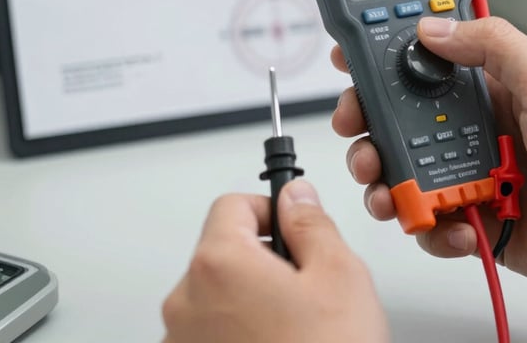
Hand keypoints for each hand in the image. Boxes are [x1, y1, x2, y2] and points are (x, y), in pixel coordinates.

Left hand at [162, 180, 388, 342]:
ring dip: (250, 301)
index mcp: (218, 265)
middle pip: (222, 252)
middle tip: (304, 288)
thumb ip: (311, 223)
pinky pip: (211, 336)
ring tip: (294, 330)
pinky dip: (238, 336)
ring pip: (218, 298)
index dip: (268, 210)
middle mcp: (186, 304)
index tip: (291, 229)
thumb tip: (295, 197)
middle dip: (263, 261)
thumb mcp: (340, 276)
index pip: (232, 204)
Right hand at [332, 16, 526, 298]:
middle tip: (357, 128)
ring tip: (391, 188)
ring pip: (405, 170)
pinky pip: (431, 221)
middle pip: (399, 118)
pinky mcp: (476, 217)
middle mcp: (475, 126)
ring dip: (387, 179)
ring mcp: (473, 172)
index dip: (383, 57)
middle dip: (369, 123)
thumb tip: (434, 26)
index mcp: (491, 86)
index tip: (351, 59)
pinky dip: (430, 227)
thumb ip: (492, 45)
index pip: (425, 62)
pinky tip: (454, 224)